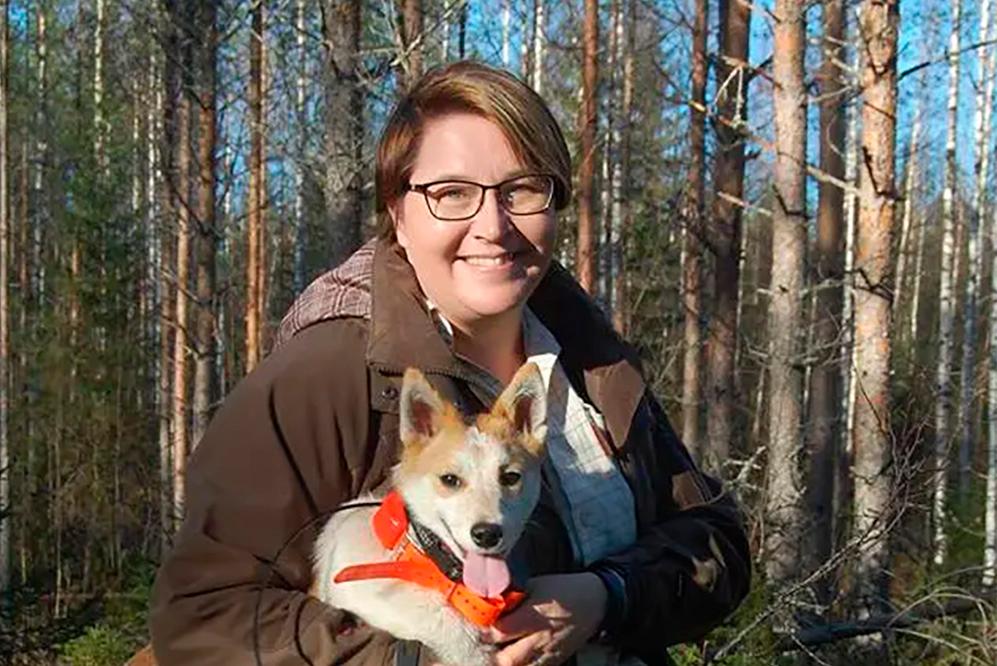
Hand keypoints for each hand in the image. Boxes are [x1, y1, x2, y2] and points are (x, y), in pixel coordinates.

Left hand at [483, 572, 606, 665]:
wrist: (595, 602)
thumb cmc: (565, 590)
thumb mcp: (536, 584)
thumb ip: (512, 596)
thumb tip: (489, 600)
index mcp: (535, 615)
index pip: (499, 632)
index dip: (482, 631)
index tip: (473, 624)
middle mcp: (541, 639)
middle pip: (505, 659)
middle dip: (488, 653)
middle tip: (477, 644)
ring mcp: (548, 654)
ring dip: (502, 661)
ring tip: (491, 652)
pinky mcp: (553, 662)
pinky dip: (519, 664)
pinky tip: (511, 656)